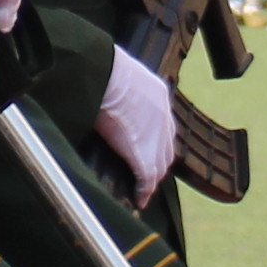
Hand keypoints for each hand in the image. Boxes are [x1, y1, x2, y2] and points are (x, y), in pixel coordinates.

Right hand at [94, 49, 176, 200]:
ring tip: (141, 189)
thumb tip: (102, 91)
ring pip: (160, 164)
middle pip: (166, 147)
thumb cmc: (99, 68)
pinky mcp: (144, 153)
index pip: (162, 123)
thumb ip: (117, 87)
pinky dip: (143, 190)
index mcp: (157, 93)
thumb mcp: (116, 73)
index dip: (156, 139)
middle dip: (158, 161)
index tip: (147, 149)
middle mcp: (163, 115)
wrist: (101, 74)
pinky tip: (139, 198)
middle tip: (146, 174)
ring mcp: (156, 136)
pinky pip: (147, 178)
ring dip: (151, 177)